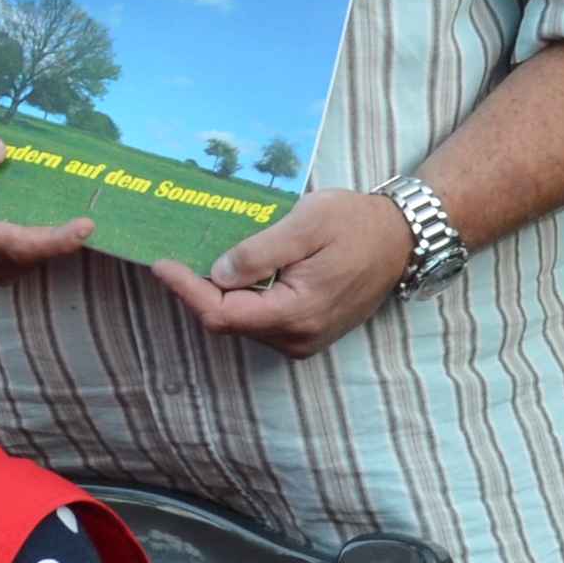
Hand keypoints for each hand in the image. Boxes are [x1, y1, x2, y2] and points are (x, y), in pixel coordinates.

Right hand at [0, 121, 96, 282]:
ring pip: (6, 267)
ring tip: (54, 225)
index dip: (55, 240)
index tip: (86, 226)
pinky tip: (14, 228)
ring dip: (33, 252)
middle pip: (19, 262)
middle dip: (53, 246)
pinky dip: (12, 253)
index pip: (17, 242)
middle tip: (80, 221)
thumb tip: (0, 151)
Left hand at [155, 189, 415, 354]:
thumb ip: (261, 252)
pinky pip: (261, 320)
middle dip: (198, 292)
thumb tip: (218, 273)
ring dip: (220, 295)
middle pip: (229, 321)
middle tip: (176, 257)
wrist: (402, 239)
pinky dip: (242, 299)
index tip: (162, 264)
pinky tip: (234, 273)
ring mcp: (304, 339)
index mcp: (296, 313)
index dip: (187, 290)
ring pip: (243, 323)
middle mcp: (297, 337)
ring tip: (201, 261)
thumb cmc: (356, 224)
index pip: (223, 313)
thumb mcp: (306, 224)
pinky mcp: (307, 331)